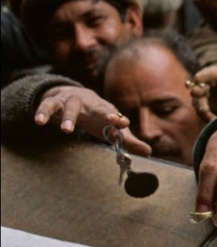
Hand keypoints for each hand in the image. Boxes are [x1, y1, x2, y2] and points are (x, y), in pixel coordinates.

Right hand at [36, 86, 150, 155]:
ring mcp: (71, 100)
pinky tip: (38, 121)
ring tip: (66, 130)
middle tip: (108, 122)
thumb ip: (128, 141)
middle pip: (97, 106)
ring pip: (70, 106)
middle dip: (102, 113)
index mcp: (104, 108)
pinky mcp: (54, 102)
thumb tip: (149, 152)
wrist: (73, 94)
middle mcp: (90, 102)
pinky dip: (43, 112)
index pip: (113, 113)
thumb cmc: (97, 115)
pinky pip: (47, 105)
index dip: (117, 118)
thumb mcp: (110, 127)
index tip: (124, 123)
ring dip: (69, 117)